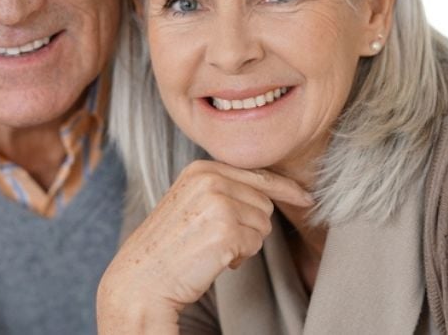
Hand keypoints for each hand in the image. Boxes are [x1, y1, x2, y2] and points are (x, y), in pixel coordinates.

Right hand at [96, 160, 312, 331]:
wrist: (142, 278)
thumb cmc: (169, 246)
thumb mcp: (192, 202)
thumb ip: (224, 189)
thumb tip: (273, 191)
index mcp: (202, 168)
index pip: (257, 175)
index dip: (285, 188)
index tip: (306, 197)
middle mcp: (210, 179)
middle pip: (264, 202)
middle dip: (250, 225)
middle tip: (217, 239)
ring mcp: (218, 204)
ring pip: (263, 224)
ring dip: (245, 243)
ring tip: (211, 248)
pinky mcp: (225, 231)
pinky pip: (255, 245)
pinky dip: (240, 257)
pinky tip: (213, 260)